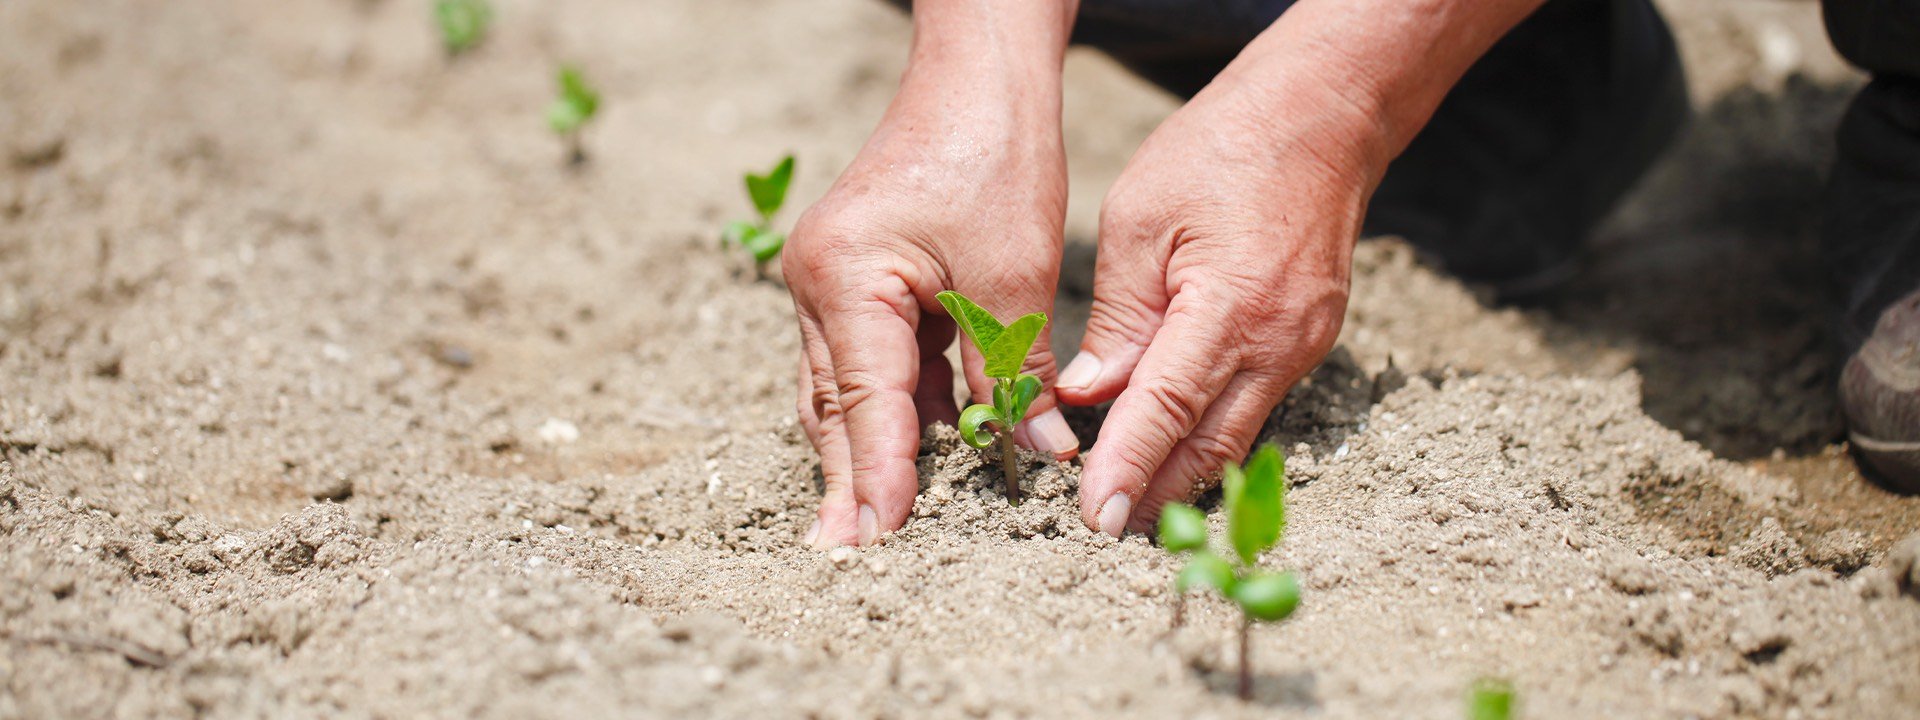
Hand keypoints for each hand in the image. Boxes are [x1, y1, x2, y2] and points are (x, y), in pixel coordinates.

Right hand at [787, 2, 1080, 547]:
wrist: (977, 75)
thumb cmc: (993, 155)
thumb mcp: (1013, 275)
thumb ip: (1015, 371)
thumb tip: (1037, 452)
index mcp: (846, 276)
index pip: (865, 398)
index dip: (878, 473)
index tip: (878, 537)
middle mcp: (820, 282)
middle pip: (836, 402)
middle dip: (850, 478)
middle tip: (848, 552)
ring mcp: (832, 279)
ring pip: (847, 385)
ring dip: (868, 447)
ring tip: (870, 523)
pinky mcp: (858, 277)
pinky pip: (869, 358)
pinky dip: (892, 404)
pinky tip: (911, 452)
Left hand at [1057, 62, 1378, 536]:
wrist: (1324, 114)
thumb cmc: (1222, 149)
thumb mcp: (1142, 219)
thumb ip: (1119, 316)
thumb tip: (1088, 393)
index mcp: (1231, 307)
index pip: (1168, 410)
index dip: (1129, 467)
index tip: (1096, 517)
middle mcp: (1279, 341)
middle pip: (1210, 445)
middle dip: (1157, 494)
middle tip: (1104, 529)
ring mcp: (1304, 345)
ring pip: (1236, 433)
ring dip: (1184, 472)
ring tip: (1131, 504)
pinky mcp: (1310, 340)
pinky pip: (1255, 404)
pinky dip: (1211, 433)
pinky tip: (1173, 446)